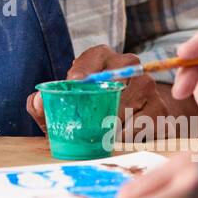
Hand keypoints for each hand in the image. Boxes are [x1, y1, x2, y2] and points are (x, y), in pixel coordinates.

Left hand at [27, 45, 166, 133]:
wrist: (132, 119)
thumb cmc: (89, 111)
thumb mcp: (64, 108)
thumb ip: (43, 105)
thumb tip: (36, 99)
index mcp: (101, 55)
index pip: (92, 58)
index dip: (82, 72)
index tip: (73, 85)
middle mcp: (128, 63)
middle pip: (111, 84)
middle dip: (94, 109)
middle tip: (83, 126)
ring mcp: (147, 85)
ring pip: (124, 109)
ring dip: (108, 128)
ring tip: (99, 137)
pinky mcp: (161, 108)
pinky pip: (140, 128)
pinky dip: (125, 139)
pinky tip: (119, 141)